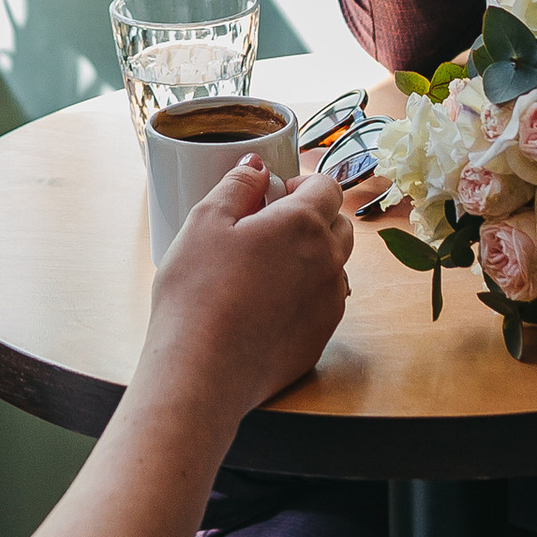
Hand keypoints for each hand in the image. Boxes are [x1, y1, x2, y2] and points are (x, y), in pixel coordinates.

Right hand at [142, 158, 350, 419]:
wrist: (203, 371)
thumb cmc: (197, 292)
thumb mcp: (204, 223)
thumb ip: (236, 185)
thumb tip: (256, 166)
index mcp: (303, 223)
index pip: (328, 187)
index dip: (303, 183)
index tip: (276, 193)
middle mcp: (329, 260)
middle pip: (339, 223)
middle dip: (313, 215)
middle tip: (270, 225)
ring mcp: (329, 302)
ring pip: (336, 263)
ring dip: (313, 254)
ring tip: (268, 266)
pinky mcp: (321, 336)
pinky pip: (326, 301)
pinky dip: (307, 292)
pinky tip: (268, 302)